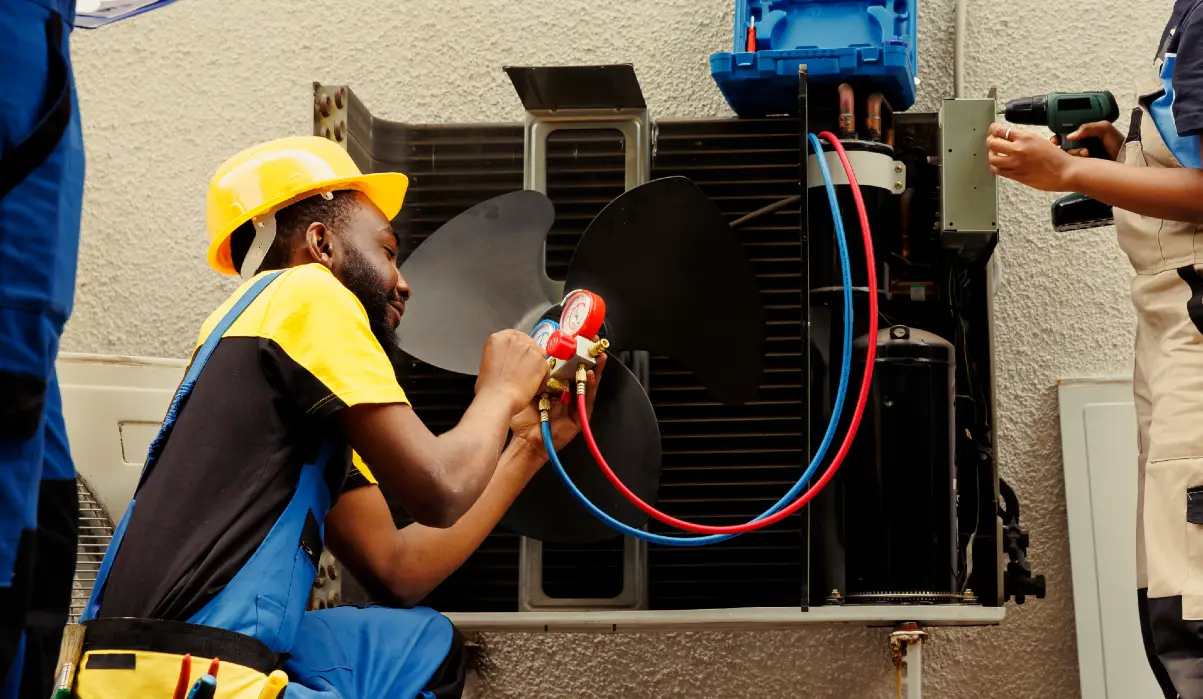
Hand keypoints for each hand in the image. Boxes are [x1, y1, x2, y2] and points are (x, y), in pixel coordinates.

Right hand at [475, 330, 549, 414]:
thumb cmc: (489, 387)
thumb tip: (508, 360)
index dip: (517, 350)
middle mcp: (515, 339)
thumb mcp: (488, 363)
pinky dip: (541, 379)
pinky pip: (545, 369)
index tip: (517, 358)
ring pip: (538, 356)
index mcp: (499, 338)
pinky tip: (532, 388)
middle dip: (527, 357)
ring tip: (527, 382)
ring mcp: (530, 348)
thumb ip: (500, 355)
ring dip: (535, 367)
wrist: (499, 397)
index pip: (514, 337)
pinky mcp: (542, 360)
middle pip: (528, 344)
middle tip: (523, 372)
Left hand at [509, 352, 605, 467]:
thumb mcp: (528, 390)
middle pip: (581, 373)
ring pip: (588, 385)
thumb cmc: (523, 418)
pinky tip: (592, 375)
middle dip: (588, 358)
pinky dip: (591, 387)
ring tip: (598, 356)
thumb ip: (534, 376)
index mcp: (555, 387)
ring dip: (595, 369)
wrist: (525, 441)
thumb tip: (536, 354)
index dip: (573, 353)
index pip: (567, 367)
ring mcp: (575, 406)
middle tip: (593, 342)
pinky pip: (588, 400)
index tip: (577, 338)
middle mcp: (567, 395)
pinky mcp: (581, 417)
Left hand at [986, 123, 1077, 191]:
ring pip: (993, 159)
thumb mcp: (1040, 140)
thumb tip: (1010, 139)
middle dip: (990, 141)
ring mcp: (1016, 163)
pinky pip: (999, 171)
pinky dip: (996, 167)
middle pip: (992, 143)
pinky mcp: (1016, 175)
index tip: (992, 130)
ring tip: (994, 154)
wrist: (1065, 172)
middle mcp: (1018, 149)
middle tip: (991, 141)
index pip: (1002, 130)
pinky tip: (999, 165)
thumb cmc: (1057, 157)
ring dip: (991, 156)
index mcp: (1026, 137)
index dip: (994, 130)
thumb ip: (1024, 139)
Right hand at [1052, 121, 1123, 159]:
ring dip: (1073, 152)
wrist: (1125, 159)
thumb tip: (1070, 136)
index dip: (1059, 136)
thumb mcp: (1104, 128)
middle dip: (1061, 145)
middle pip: (1063, 145)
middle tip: (1059, 145)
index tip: (1055, 139)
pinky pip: (1073, 163)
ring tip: (1085, 152)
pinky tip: (1086, 157)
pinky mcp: (1083, 166)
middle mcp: (1081, 145)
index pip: (1066, 133)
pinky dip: (1077, 159)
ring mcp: (1081, 157)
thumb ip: (1088, 127)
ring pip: (1067, 154)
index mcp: (1085, 134)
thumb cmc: (1117, 143)